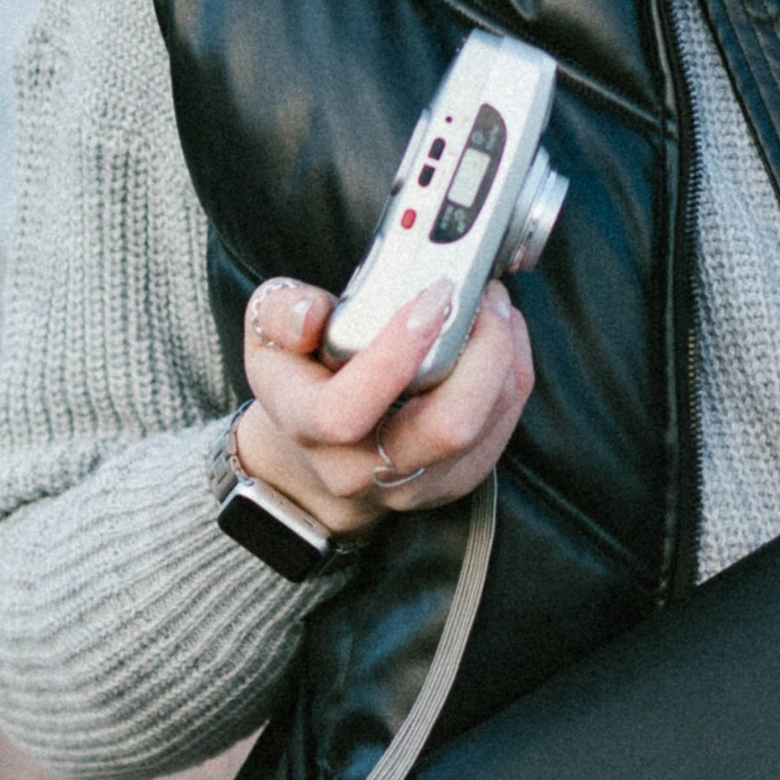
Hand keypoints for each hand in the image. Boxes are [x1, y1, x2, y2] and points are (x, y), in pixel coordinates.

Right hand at [234, 277, 534, 539]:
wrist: (313, 456)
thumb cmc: (299, 383)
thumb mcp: (267, 340)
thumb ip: (281, 314)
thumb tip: (308, 313)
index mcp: (309, 428)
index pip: (346, 412)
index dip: (394, 355)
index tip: (432, 296)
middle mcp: (363, 468)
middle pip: (444, 428)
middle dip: (482, 354)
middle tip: (485, 295)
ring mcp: (414, 484)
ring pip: (483, 428)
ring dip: (504, 358)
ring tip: (497, 306)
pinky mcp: (454, 481)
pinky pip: (500, 430)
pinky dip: (511, 377)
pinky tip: (502, 336)